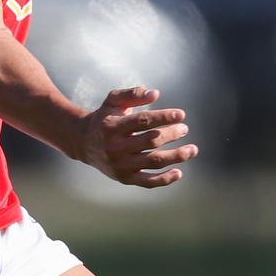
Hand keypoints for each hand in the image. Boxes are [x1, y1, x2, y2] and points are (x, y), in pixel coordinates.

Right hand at [80, 86, 197, 187]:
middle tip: (185, 128)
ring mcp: (120, 165)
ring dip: (176, 156)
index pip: (143, 121)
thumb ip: (133, 95)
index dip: (163, 117)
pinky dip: (165, 179)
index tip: (181, 114)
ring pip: (153, 161)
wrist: (84, 142)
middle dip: (171, 134)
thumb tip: (155, 94)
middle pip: (150, 141)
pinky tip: (179, 172)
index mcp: (112, 126)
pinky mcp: (124, 178)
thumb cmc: (104, 117)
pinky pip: (148, 182)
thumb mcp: (113, 101)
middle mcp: (115, 147)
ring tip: (192, 149)